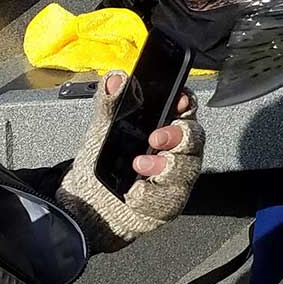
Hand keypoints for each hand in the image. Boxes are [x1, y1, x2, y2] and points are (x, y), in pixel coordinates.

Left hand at [61, 70, 202, 250]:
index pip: (186, 107)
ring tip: (139, 165)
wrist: (87, 204)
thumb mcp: (102, 129)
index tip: (179, 100)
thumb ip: (111, 102)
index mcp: (165, 125)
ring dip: (164, 166)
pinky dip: (150, 196)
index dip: (187, 102)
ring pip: (187, 169)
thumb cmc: (101, 163)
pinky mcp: (169, 204)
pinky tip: (134, 192)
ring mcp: (176, 178)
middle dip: (179, 135)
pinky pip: (170, 199)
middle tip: (156, 137)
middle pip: (195, 137)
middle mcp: (177, 151)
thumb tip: (116, 79)